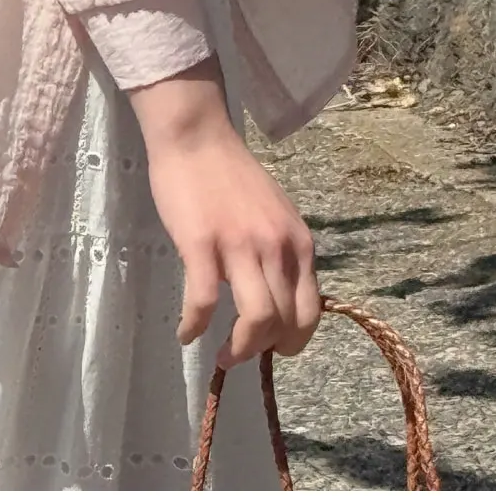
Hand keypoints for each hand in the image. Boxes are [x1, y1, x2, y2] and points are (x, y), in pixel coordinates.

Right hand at [129, 59, 320, 367]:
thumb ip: (281, 254)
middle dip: (262, 351)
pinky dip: (193, 326)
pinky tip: (185, 334)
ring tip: (220, 357)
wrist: (197, 138)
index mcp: (299, 242)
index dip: (292, 340)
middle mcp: (277, 248)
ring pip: (255, 321)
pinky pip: (203, 303)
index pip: (311, 312)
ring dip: (237, 351)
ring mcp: (240, 246)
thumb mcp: (274, 216)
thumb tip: (278, 300)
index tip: (272, 348)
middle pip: (284, 323)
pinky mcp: (202, 244)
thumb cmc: (231, 176)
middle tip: (238, 356)